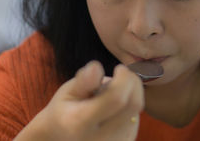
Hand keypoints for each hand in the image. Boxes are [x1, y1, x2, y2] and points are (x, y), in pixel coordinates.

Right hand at [15, 61, 143, 140]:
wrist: (62, 140)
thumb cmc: (65, 112)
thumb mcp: (67, 93)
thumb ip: (83, 81)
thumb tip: (96, 67)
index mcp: (81, 123)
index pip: (116, 98)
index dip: (124, 79)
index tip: (119, 68)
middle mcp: (101, 138)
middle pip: (133, 104)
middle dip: (132, 83)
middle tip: (121, 75)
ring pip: (137, 111)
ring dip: (131, 95)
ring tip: (110, 96)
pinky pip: (135, 120)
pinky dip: (130, 108)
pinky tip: (115, 109)